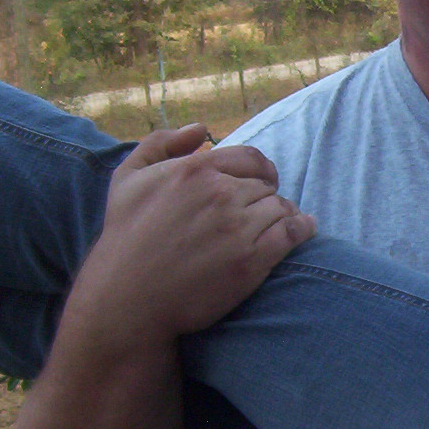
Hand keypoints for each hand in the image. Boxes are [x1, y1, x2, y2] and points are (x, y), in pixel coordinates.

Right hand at [64, 123, 316, 346]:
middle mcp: (219, 194)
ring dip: (280, 216)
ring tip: (273, 227)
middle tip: (254, 216)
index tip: (260, 183)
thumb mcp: (128, 178)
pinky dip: (302, 229)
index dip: (259, 171)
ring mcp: (238, 227)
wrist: (128, 299)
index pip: (251, 159)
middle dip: (263, 199)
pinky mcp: (252, 260)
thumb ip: (162, 143)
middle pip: (265, 186)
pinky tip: (303, 230)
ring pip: (281, 208)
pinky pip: (292, 233)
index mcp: (195, 170)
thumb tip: (202, 129)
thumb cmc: (125, 238)